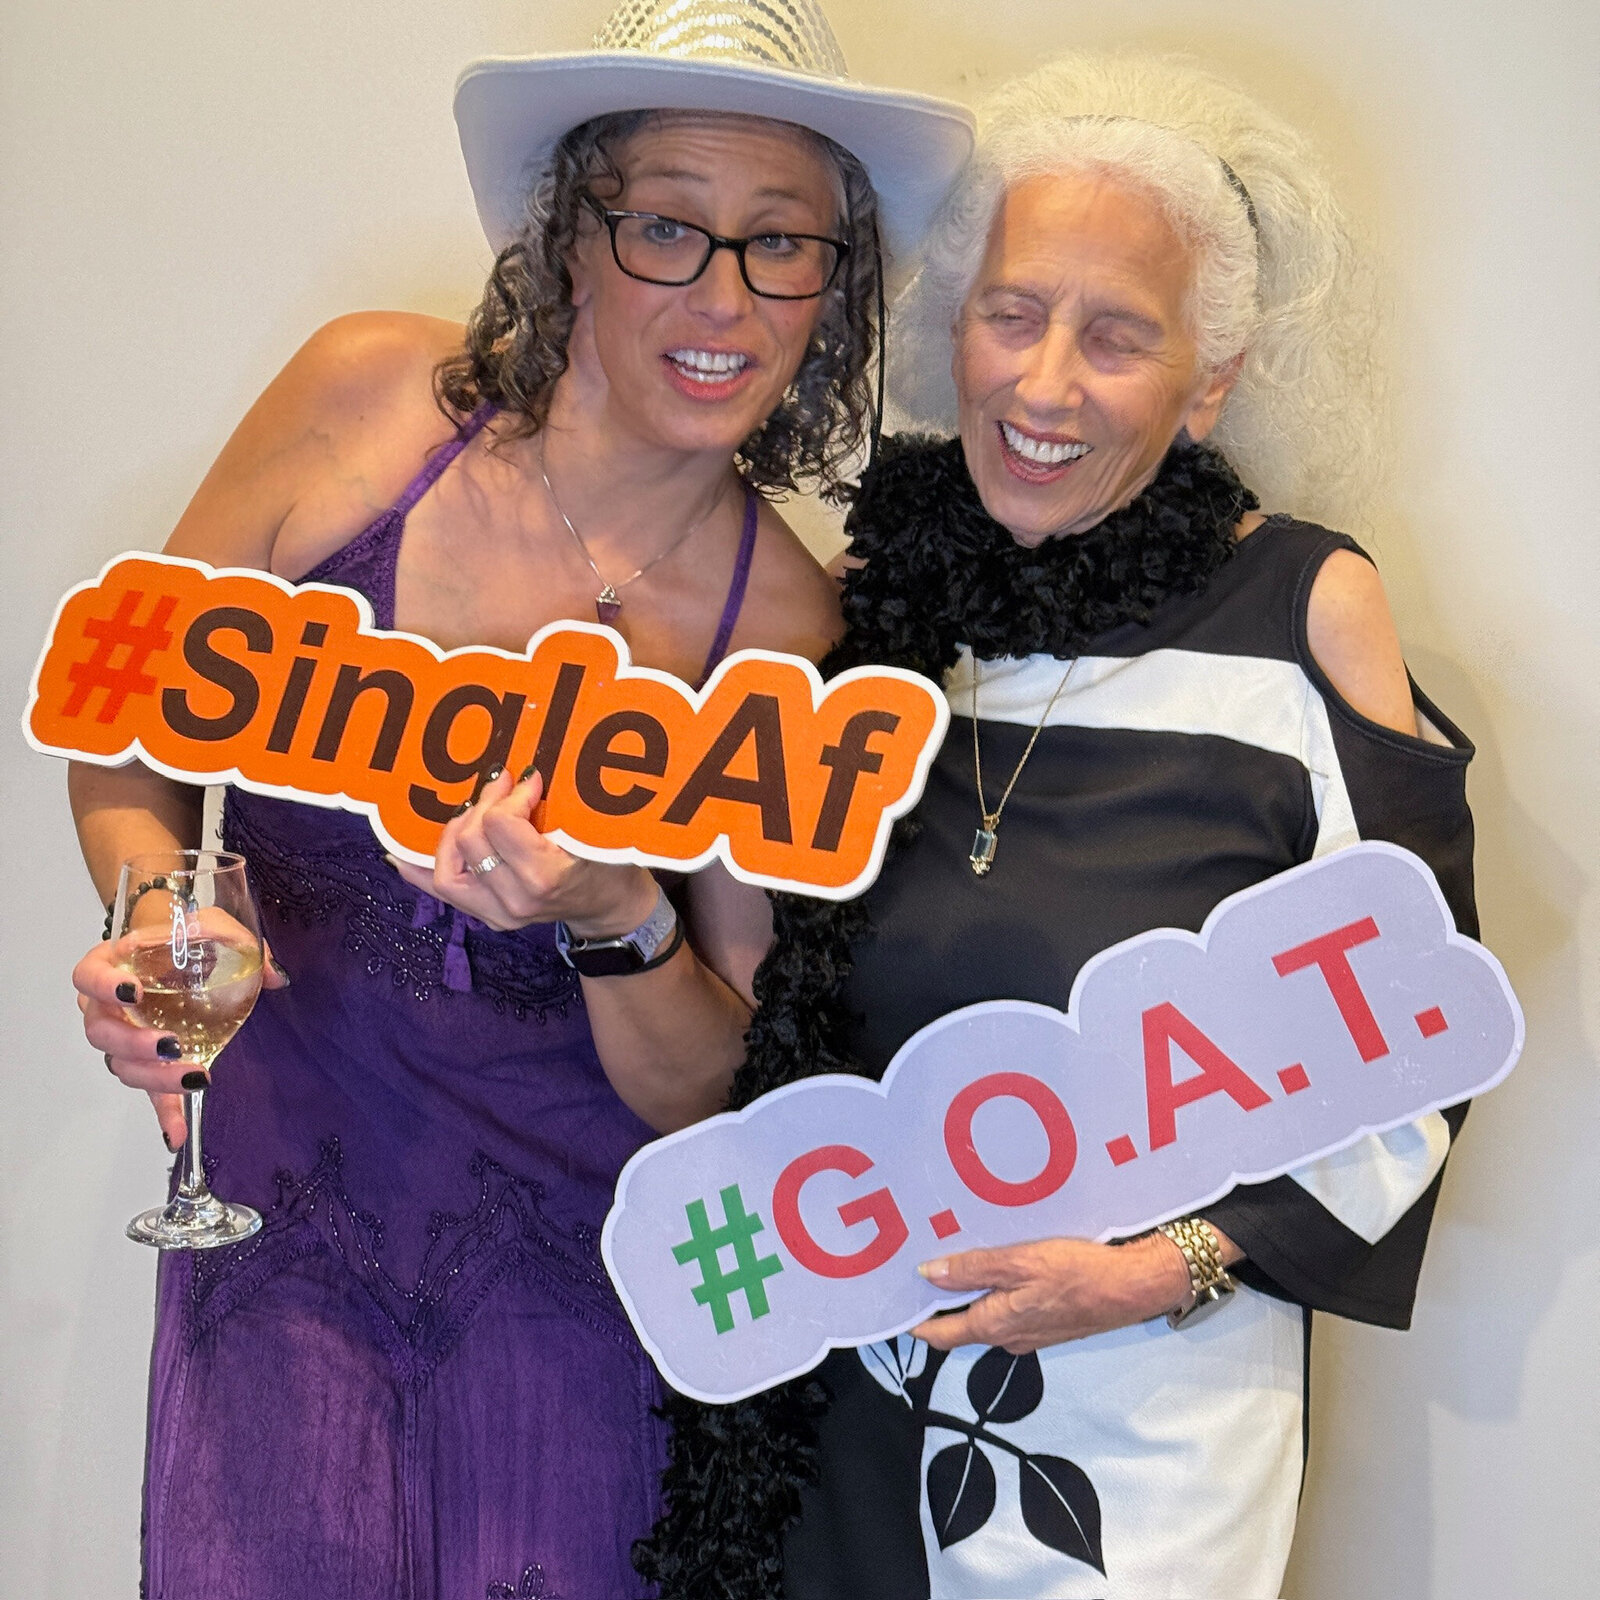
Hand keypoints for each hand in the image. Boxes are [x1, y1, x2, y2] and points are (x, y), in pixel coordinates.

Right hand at [74, 922, 288, 1149]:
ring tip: (195, 1077)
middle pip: (102, 1033)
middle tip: (170, 1044)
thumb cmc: (189, 936)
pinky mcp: (149, 1063)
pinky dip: (165, 1113)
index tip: (131, 991)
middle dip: (132, 1044)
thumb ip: (239, 942)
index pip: (87, 975)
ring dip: (154, 1077)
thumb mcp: (215, 925)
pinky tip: (178, 1135)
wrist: (182, 951)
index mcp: (114, 965)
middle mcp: (107, 1006)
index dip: (101, 985)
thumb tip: (274, 977)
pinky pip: (150, 1092)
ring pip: (122, 1066)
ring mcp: (125, 1038)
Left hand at [391, 768, 658, 936]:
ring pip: (446, 868)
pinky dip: (417, 870)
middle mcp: (514, 901)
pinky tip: (397, 852)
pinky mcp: (486, 916)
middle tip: (500, 783)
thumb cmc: (606, 863)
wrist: (609, 907)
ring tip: (469, 809)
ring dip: (454, 832)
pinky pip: (440, 891)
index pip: (501, 824)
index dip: (512, 794)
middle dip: (484, 804)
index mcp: (544, 877)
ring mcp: (496, 914)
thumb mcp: (591, 832)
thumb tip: (516, 773)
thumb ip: (554, 806)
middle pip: (470, 840)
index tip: (530, 780)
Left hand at [910, 1233, 1193, 1353]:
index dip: (914, 1321)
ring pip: (985, 1317)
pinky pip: (1007, 1312)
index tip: (891, 1302)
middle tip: (915, 1271)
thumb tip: (927, 1275)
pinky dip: (993, 1295)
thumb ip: (972, 1270)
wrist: (1130, 1288)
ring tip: (949, 1262)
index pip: (940, 1335)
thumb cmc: (1075, 1273)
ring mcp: (1029, 1334)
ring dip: (966, 1297)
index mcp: (994, 1326)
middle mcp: (1007, 1338)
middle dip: (938, 1304)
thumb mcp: (1019, 1262)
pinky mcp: (1046, 1324)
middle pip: (960, 1326)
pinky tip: (994, 1269)